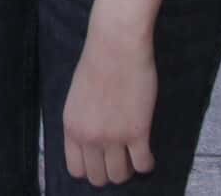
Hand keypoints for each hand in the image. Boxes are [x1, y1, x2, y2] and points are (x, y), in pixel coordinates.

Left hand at [62, 28, 156, 185]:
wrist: (116, 43)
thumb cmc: (98, 61)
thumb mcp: (78, 96)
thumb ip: (82, 121)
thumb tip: (91, 141)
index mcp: (72, 127)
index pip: (76, 169)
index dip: (90, 168)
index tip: (101, 162)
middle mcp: (89, 136)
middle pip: (98, 177)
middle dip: (109, 171)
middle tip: (120, 159)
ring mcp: (113, 137)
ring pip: (120, 176)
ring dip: (128, 169)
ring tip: (134, 156)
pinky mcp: (137, 132)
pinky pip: (143, 165)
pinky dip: (147, 164)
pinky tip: (148, 154)